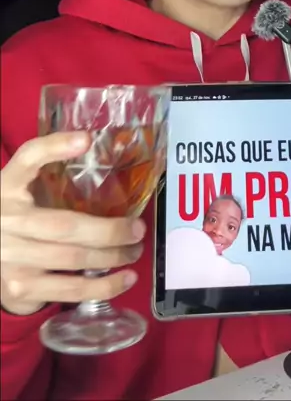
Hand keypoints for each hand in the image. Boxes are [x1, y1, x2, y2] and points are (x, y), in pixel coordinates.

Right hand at [1, 132, 144, 315]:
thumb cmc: (14, 210)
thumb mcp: (22, 182)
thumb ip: (47, 162)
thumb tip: (89, 140)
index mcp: (8, 186)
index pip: (27, 158)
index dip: (55, 147)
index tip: (86, 139)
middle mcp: (7, 221)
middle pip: (64, 225)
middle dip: (109, 230)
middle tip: (138, 228)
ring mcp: (12, 259)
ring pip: (71, 259)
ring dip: (112, 257)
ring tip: (134, 251)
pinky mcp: (21, 288)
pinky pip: (68, 290)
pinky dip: (102, 286)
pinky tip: (124, 279)